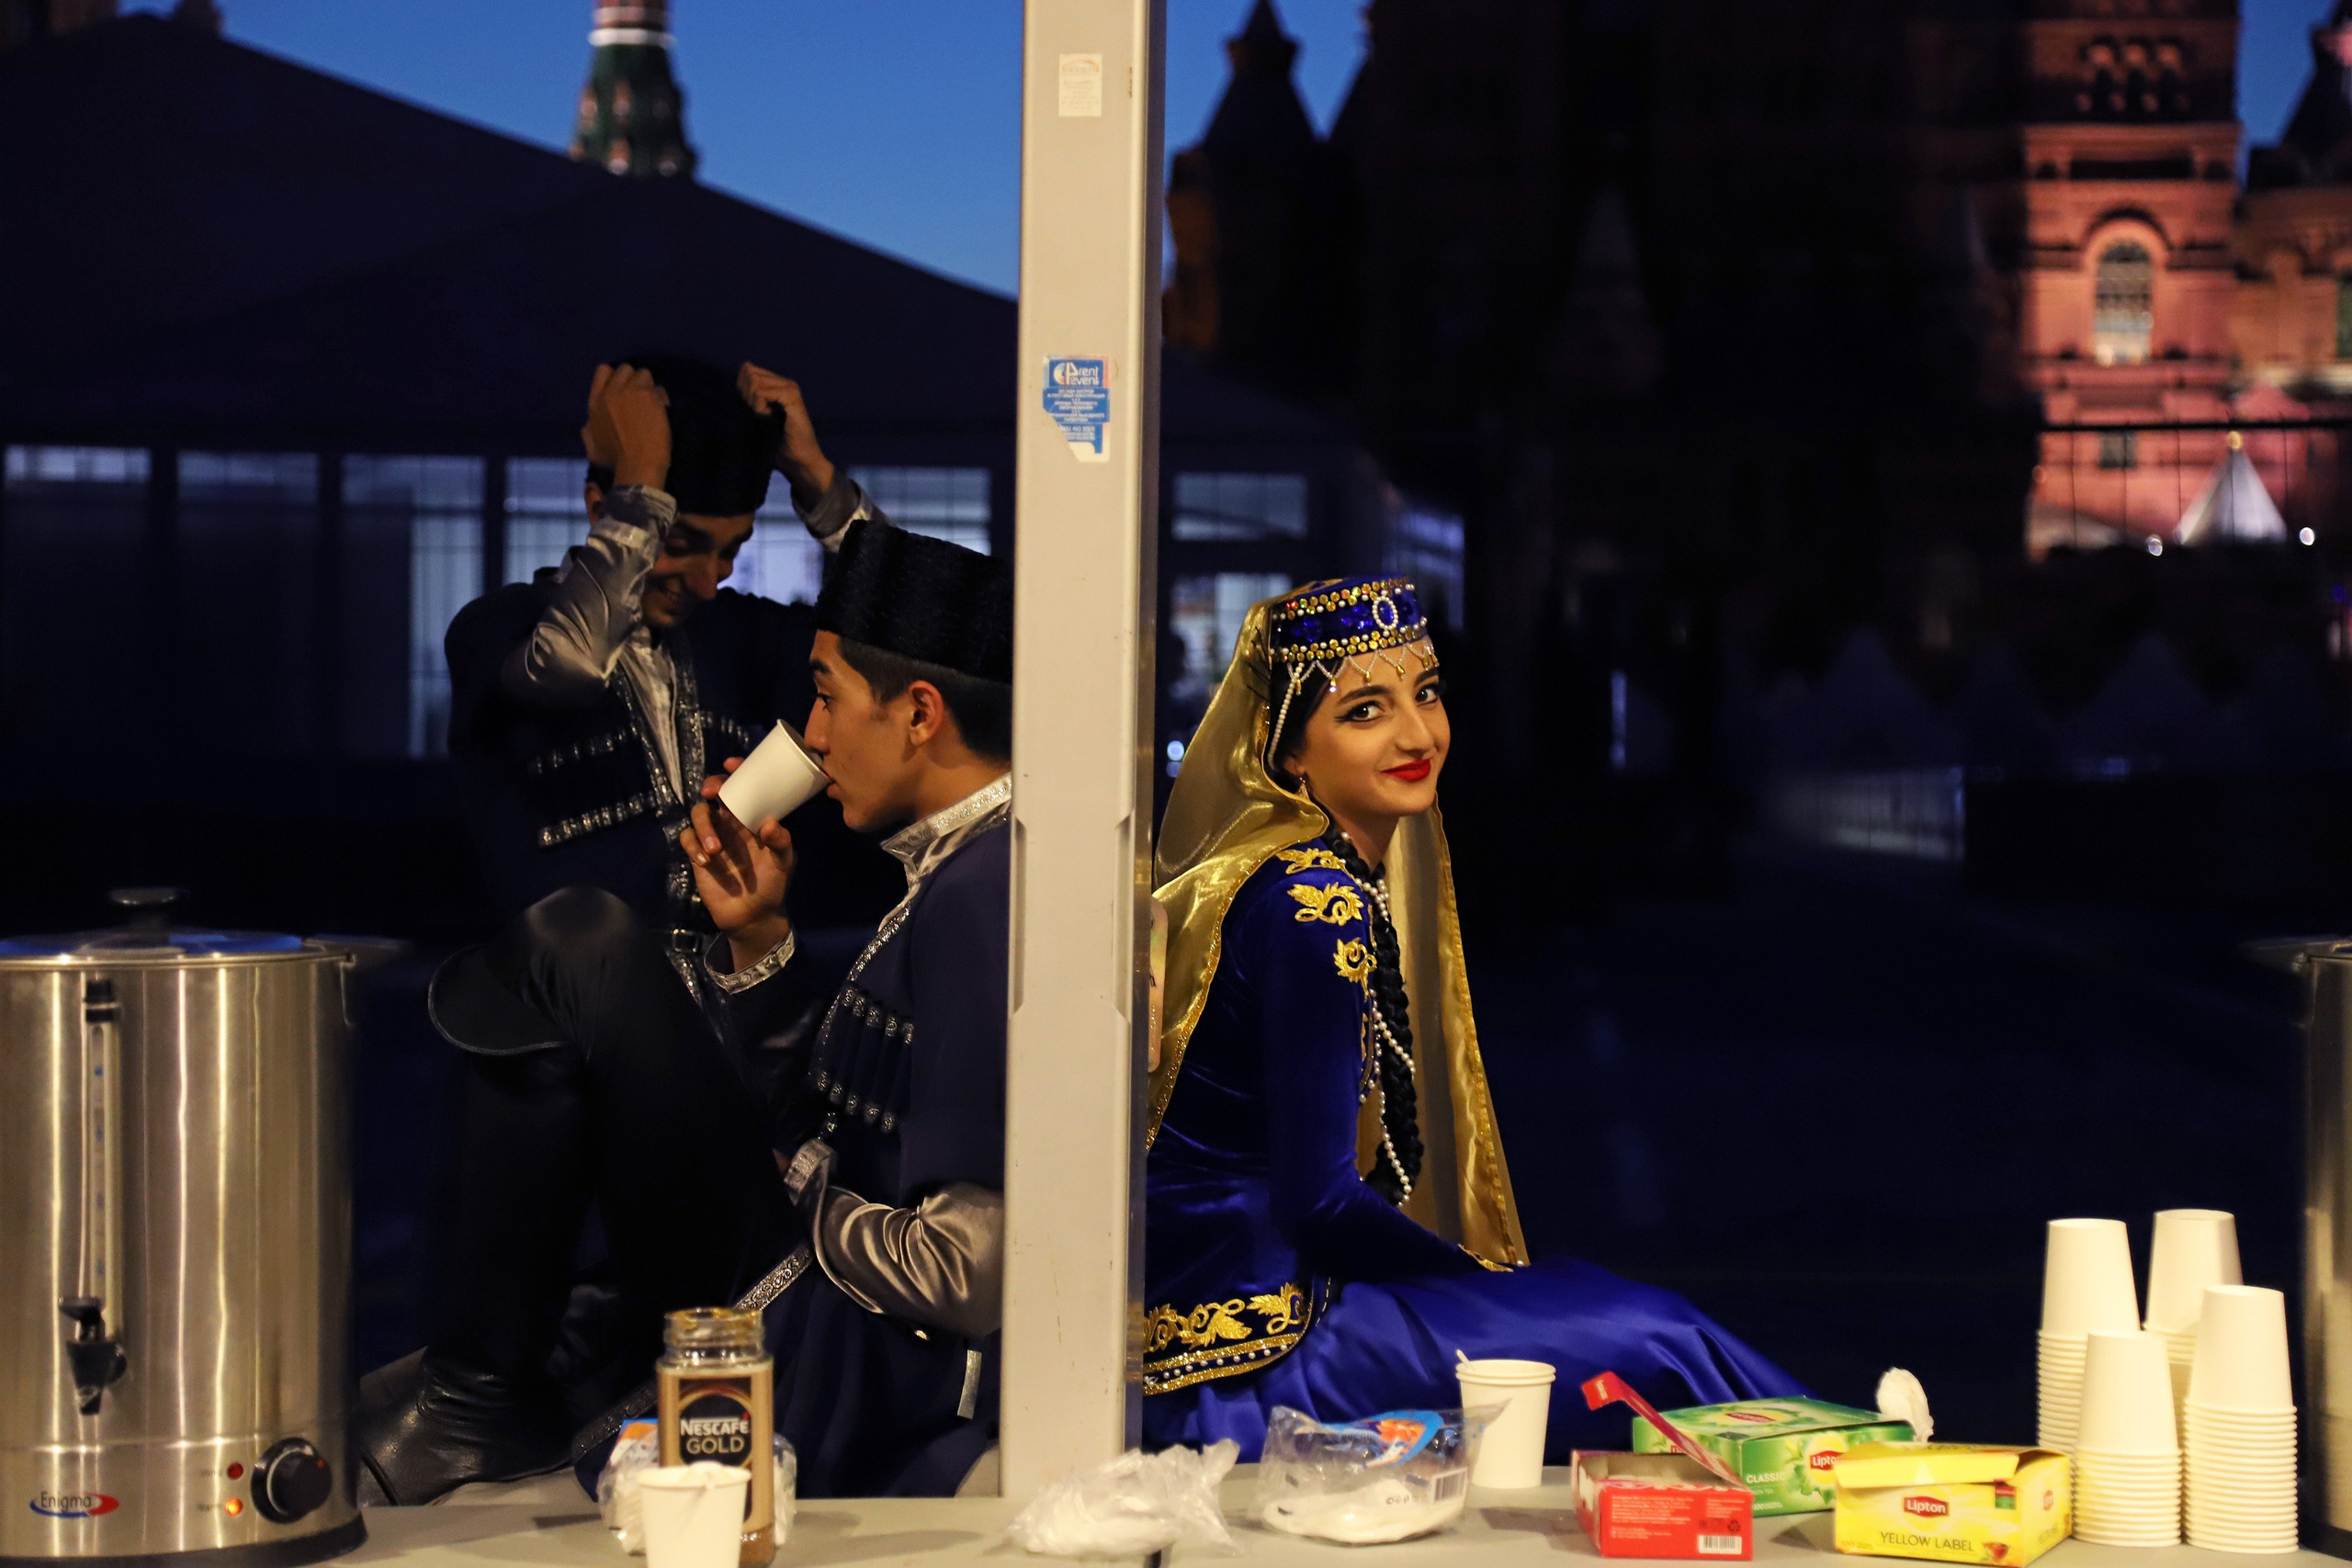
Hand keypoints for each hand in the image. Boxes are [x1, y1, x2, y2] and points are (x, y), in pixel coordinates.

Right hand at [581, 363, 670, 491]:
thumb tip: (589, 423)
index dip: (615, 376)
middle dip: (634, 380)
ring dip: (649, 387)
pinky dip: (662, 398)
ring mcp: (630, 392)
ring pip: (644, 374)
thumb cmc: (615, 462)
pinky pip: (659, 389)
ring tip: (653, 404)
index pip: (603, 370)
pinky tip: (663, 411)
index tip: (624, 389)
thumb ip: (589, 430)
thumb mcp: (592, 447)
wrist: (637, 466)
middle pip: (625, 369)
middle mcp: (611, 392)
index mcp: (595, 402)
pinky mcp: (649, 396)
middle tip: (641, 398)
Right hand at [680, 758, 794, 964]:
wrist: (753, 915)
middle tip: (712, 792)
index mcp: (753, 818)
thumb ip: (781, 843)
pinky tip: (706, 861)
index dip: (737, 771)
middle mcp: (732, 822)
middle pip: (716, 793)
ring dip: (703, 825)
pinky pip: (687, 838)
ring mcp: (714, 837)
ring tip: (715, 850)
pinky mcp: (698, 854)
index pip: (745, 787)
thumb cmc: (772, 884)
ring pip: (699, 813)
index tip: (732, 764)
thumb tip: (770, 825)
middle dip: (712, 786)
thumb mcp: (784, 863)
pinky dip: (693, 845)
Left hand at [738, 362, 835, 503]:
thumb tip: (736, 377)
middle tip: (757, 417)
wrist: (797, 463)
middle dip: (746, 397)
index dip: (740, 392)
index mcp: (776, 385)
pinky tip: (769, 419)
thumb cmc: (775, 446)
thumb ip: (745, 397)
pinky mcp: (792, 397)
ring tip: (764, 419)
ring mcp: (789, 388)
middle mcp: (784, 383)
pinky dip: (758, 408)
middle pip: (749, 374)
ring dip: (752, 404)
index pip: (747, 371)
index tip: (750, 413)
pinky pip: (761, 393)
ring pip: (754, 381)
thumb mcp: (753, 418)